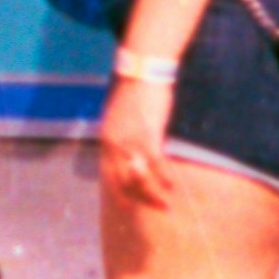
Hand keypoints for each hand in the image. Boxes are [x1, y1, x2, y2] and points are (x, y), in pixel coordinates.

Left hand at [98, 74, 175, 209]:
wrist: (142, 68)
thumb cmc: (135, 88)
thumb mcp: (121, 114)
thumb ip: (122, 133)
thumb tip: (130, 148)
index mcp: (106, 140)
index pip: (109, 176)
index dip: (120, 193)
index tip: (129, 206)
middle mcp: (114, 144)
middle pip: (124, 182)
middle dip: (138, 199)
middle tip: (151, 210)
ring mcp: (130, 141)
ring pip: (141, 177)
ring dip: (153, 194)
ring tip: (165, 204)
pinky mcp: (148, 134)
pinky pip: (156, 163)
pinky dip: (164, 177)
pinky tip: (172, 185)